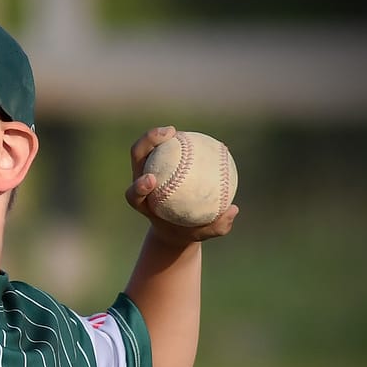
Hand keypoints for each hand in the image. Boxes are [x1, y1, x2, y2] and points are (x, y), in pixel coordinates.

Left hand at [125, 126, 237, 244]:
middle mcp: (142, 182)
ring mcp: (148, 168)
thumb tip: (232, 210)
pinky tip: (199, 138)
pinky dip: (180, 140)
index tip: (151, 180)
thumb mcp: (201, 234)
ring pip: (148, 146)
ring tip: (175, 131)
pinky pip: (168, 146)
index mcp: (142, 203)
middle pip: (136, 156)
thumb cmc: (186, 231)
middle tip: (165, 136)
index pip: (133, 194)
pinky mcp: (158, 161)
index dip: (139, 185)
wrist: (175, 227)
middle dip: (145, 143)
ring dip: (157, 135)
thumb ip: (216, 226)